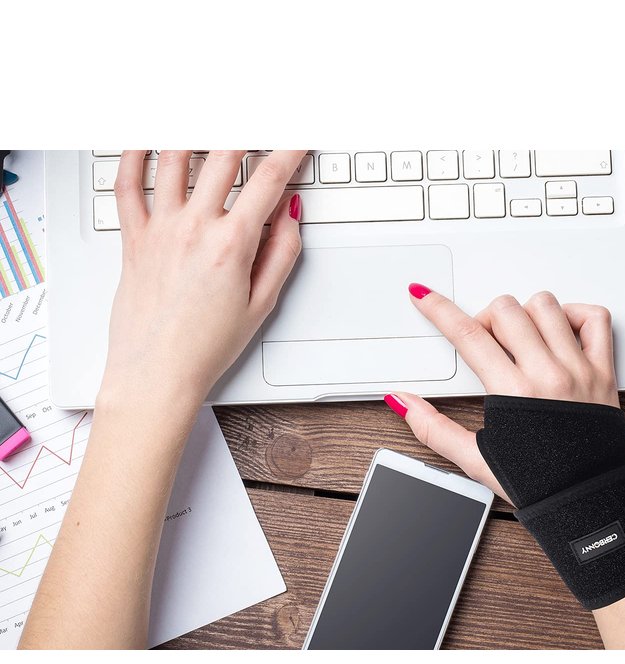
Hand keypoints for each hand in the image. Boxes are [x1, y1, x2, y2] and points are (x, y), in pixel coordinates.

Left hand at [100, 149, 305, 410]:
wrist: (157, 372)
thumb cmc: (205, 347)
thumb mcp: (261, 304)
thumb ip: (282, 254)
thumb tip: (291, 216)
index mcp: (232, 243)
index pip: (269, 179)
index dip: (291, 151)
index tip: (299, 141)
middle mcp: (194, 226)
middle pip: (224, 155)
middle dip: (248, 134)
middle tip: (259, 130)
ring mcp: (160, 228)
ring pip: (176, 157)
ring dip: (197, 135)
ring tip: (211, 130)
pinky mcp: (133, 237)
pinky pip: (126, 184)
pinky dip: (134, 155)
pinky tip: (146, 143)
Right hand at [385, 287, 619, 503]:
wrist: (588, 505)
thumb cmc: (538, 485)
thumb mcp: (475, 460)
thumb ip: (433, 427)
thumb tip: (403, 401)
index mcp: (515, 394)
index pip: (468, 336)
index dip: (439, 310)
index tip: (425, 297)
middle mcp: (549, 375)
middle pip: (505, 310)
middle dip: (484, 318)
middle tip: (483, 342)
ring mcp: (580, 369)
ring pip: (546, 306)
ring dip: (525, 314)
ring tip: (520, 339)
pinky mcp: (605, 371)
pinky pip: (595, 319)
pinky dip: (574, 315)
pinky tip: (558, 333)